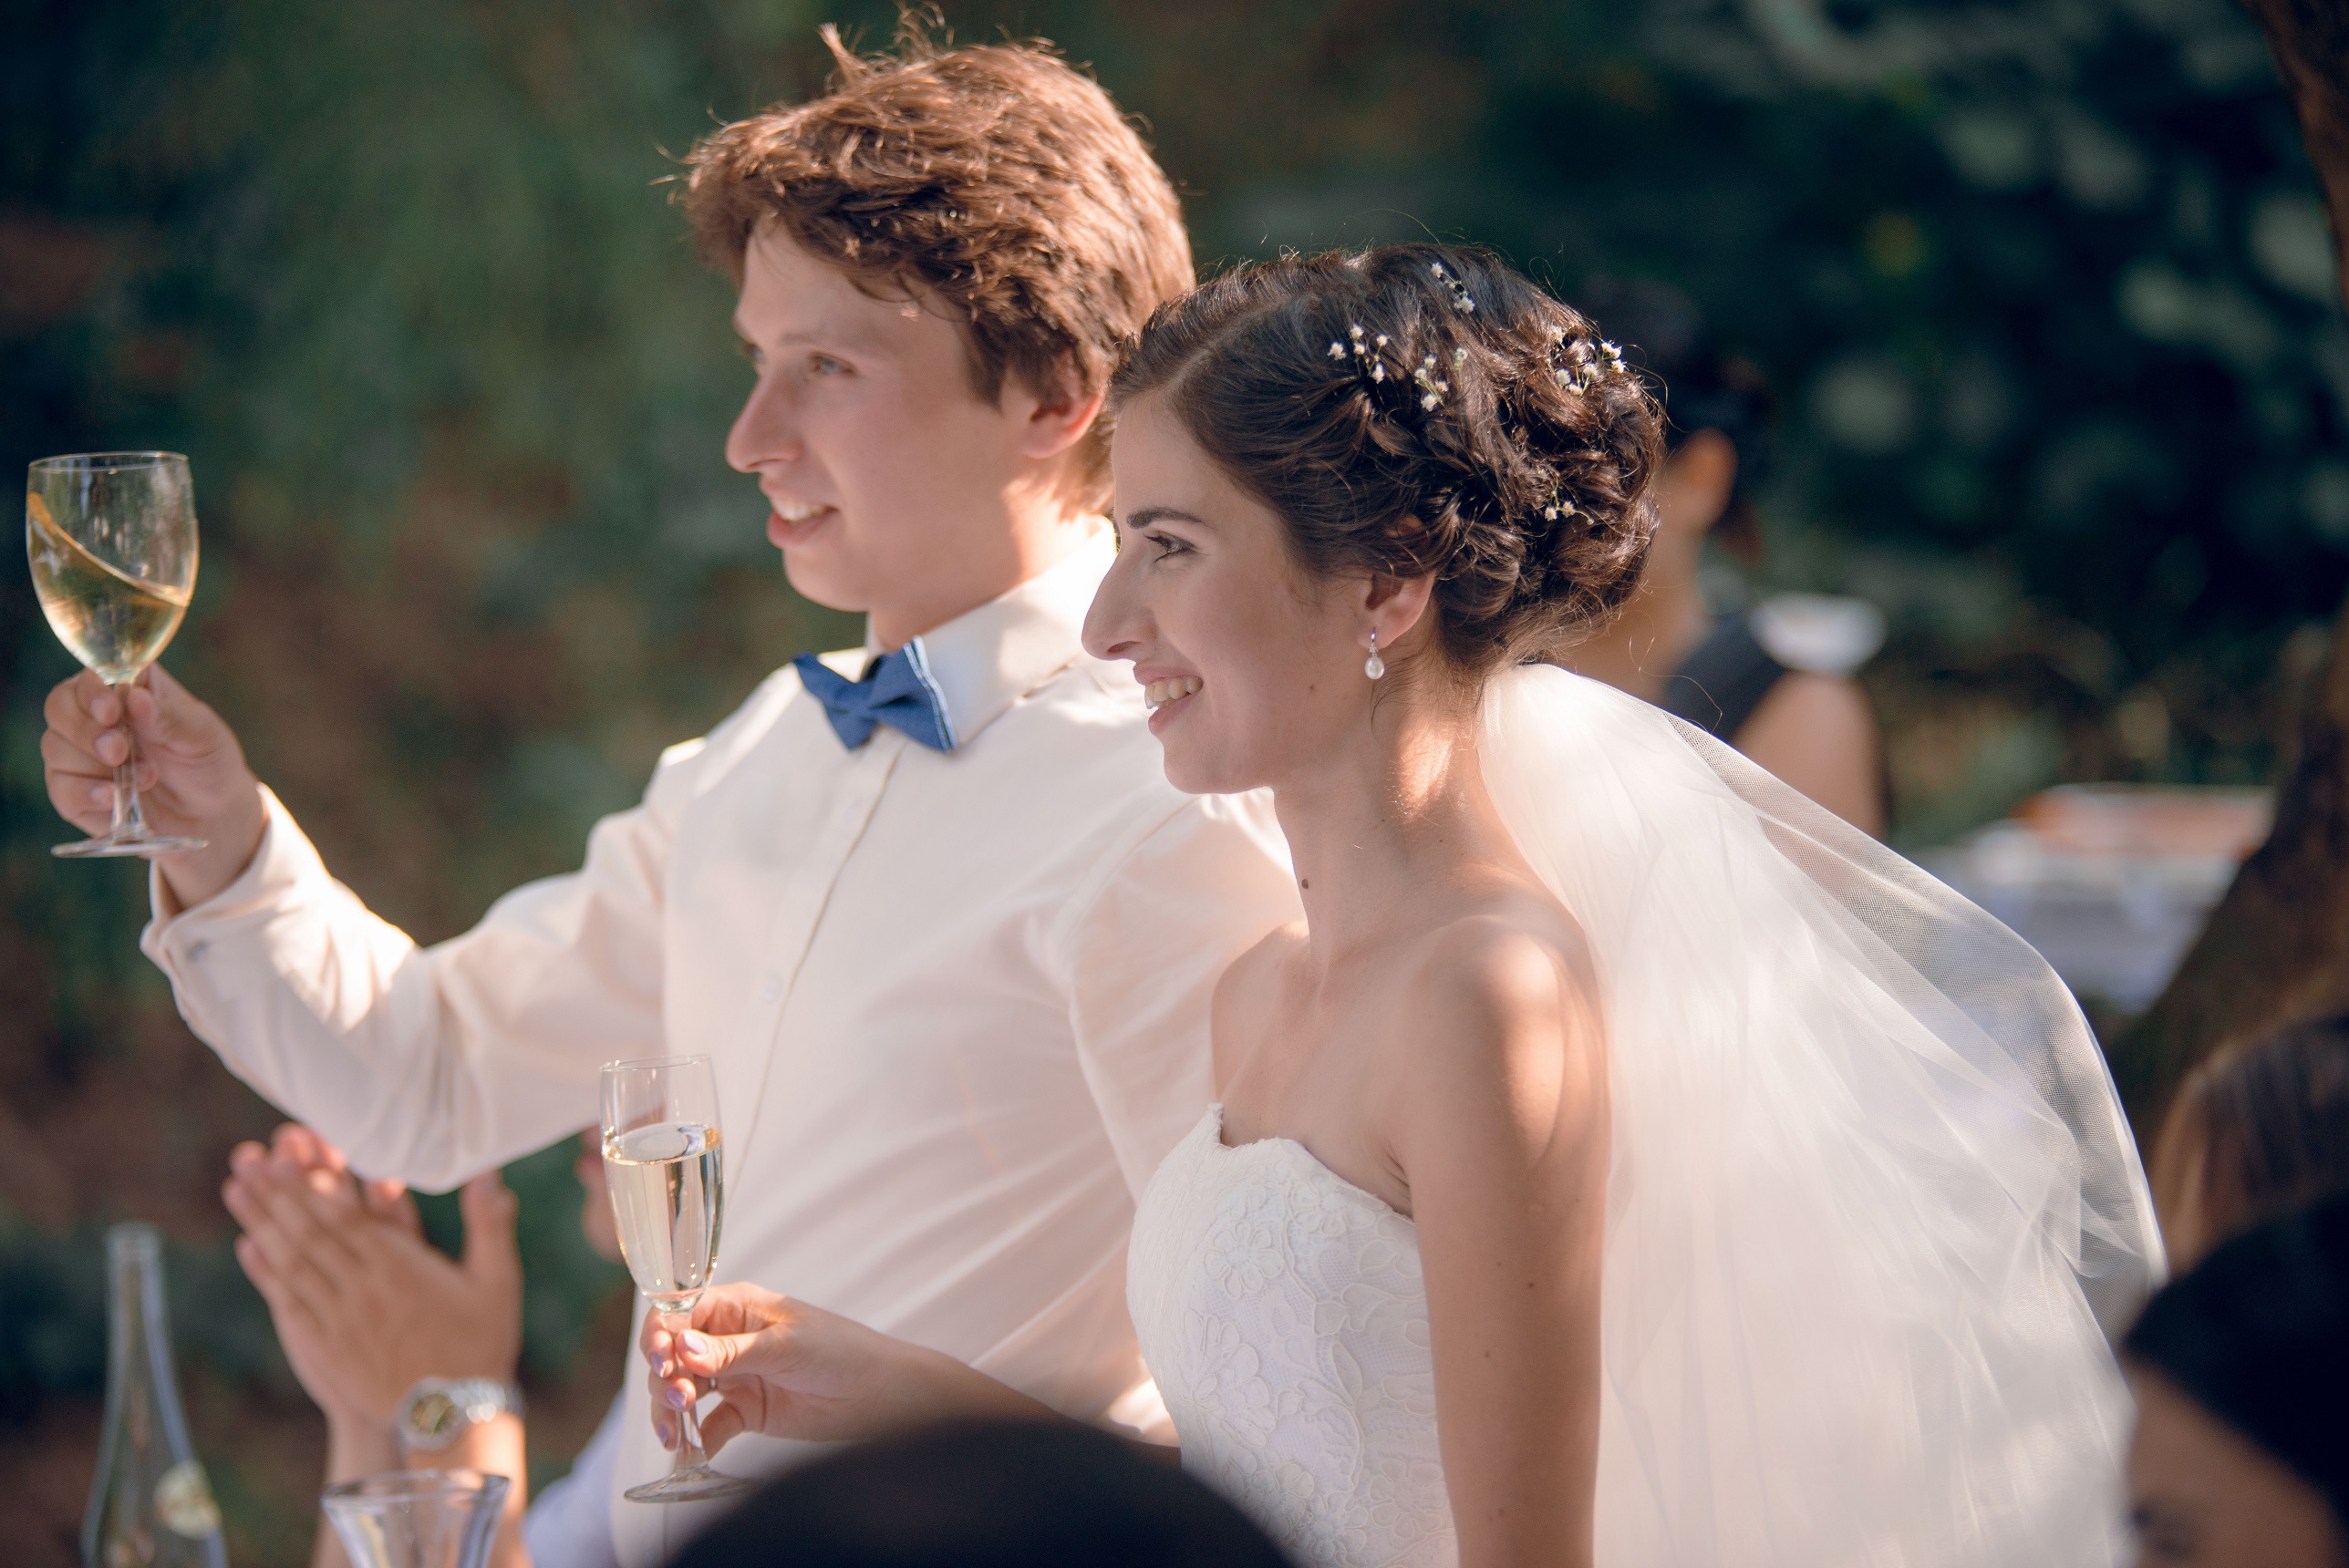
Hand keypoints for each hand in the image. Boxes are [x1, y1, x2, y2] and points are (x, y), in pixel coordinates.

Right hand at [41, 664, 265, 905]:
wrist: (211, 813)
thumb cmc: (208, 762)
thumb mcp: (201, 735)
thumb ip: (167, 718)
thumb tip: (135, 697)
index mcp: (126, 689)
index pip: (86, 679)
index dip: (91, 693)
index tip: (112, 712)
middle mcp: (94, 716)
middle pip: (58, 709)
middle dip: (86, 731)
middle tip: (120, 751)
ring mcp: (80, 754)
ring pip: (55, 749)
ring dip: (98, 766)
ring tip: (147, 777)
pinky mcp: (76, 792)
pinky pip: (61, 789)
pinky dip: (86, 793)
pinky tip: (112, 797)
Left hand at [226, 1125, 522, 1426]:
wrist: (453, 1417)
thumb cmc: (481, 1344)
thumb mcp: (497, 1281)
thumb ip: (490, 1223)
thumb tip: (488, 1172)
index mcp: (401, 1268)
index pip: (346, 1218)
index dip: (312, 1186)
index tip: (285, 1158)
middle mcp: (363, 1289)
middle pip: (310, 1233)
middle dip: (276, 1193)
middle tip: (246, 1160)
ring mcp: (341, 1319)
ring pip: (292, 1262)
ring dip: (261, 1223)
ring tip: (236, 1190)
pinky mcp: (329, 1345)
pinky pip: (290, 1301)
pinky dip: (266, 1273)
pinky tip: (248, 1247)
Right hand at [640, 1283, 1051, 1453]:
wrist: (879, 1395)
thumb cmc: (840, 1350)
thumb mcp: (784, 1345)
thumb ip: (731, 1352)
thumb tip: (682, 1348)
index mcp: (736, 1306)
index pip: (679, 1312)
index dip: (660, 1333)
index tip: (658, 1357)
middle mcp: (727, 1339)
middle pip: (672, 1355)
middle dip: (663, 1377)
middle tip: (677, 1398)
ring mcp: (734, 1376)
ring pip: (681, 1391)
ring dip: (670, 1410)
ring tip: (675, 1431)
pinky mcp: (744, 1412)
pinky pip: (707, 1425)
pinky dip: (695, 1439)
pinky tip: (693, 1452)